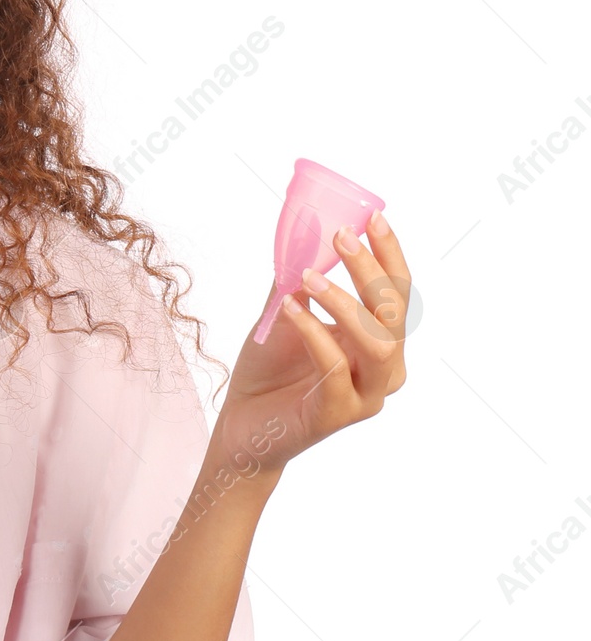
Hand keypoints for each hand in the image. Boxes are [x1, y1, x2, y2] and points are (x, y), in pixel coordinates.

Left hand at [212, 210, 410, 474]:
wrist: (242, 422)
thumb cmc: (269, 368)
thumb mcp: (283, 313)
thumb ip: (296, 279)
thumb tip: (301, 230)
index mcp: (377, 340)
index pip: (397, 292)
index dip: (389, 254)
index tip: (374, 217)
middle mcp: (382, 368)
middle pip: (394, 313)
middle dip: (370, 270)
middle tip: (341, 237)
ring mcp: (365, 394)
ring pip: (378, 344)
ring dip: (345, 304)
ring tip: (309, 276)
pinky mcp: (338, 415)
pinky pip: (336, 370)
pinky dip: (314, 334)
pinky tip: (290, 311)